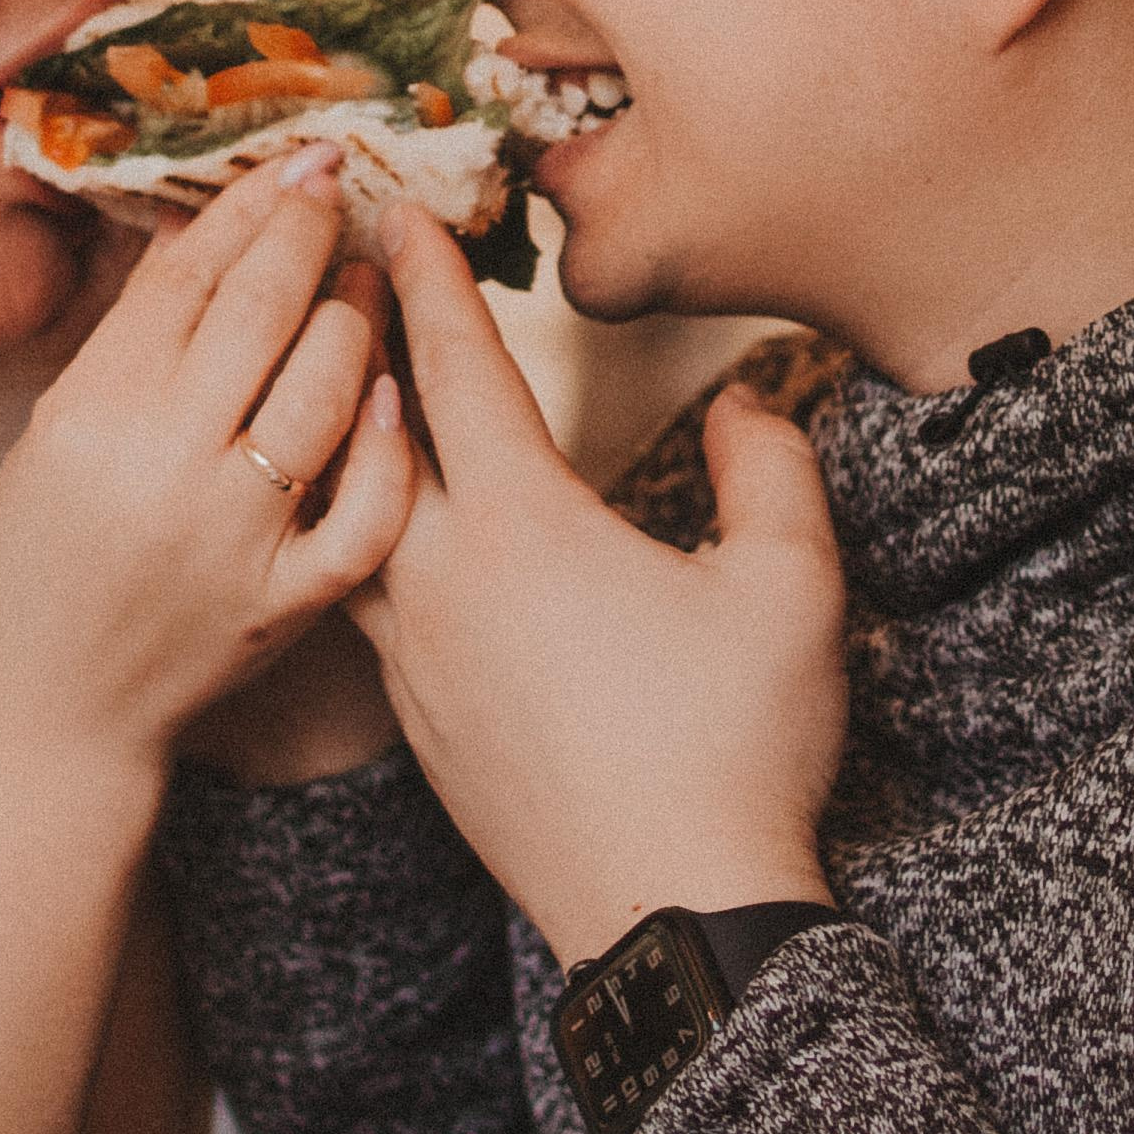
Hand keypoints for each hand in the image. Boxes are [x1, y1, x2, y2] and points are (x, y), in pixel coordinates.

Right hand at [0, 149, 414, 781]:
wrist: (51, 712)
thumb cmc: (38, 560)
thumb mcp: (48, 433)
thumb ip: (118, 340)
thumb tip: (192, 231)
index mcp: (91, 412)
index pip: (185, 277)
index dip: (247, 207)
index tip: (292, 161)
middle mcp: (164, 464)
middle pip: (261, 312)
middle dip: (309, 231)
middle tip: (341, 182)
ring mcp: (232, 536)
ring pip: (326, 392)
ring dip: (358, 319)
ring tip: (366, 280)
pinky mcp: (281, 600)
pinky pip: (362, 512)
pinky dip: (387, 449)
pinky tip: (396, 394)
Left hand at [354, 208, 846, 967]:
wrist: (672, 919)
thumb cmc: (736, 750)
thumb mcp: (788, 588)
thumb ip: (770, 471)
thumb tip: (748, 405)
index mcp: (524, 527)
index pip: (456, 370)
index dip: (428, 282)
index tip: (394, 214)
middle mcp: (444, 580)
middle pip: (371, 431)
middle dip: (360, 342)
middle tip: (345, 273)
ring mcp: (417, 658)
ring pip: (353, 521)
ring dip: (352, 446)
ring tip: (360, 395)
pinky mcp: (417, 724)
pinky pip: (368, 601)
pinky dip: (367, 540)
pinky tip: (399, 538)